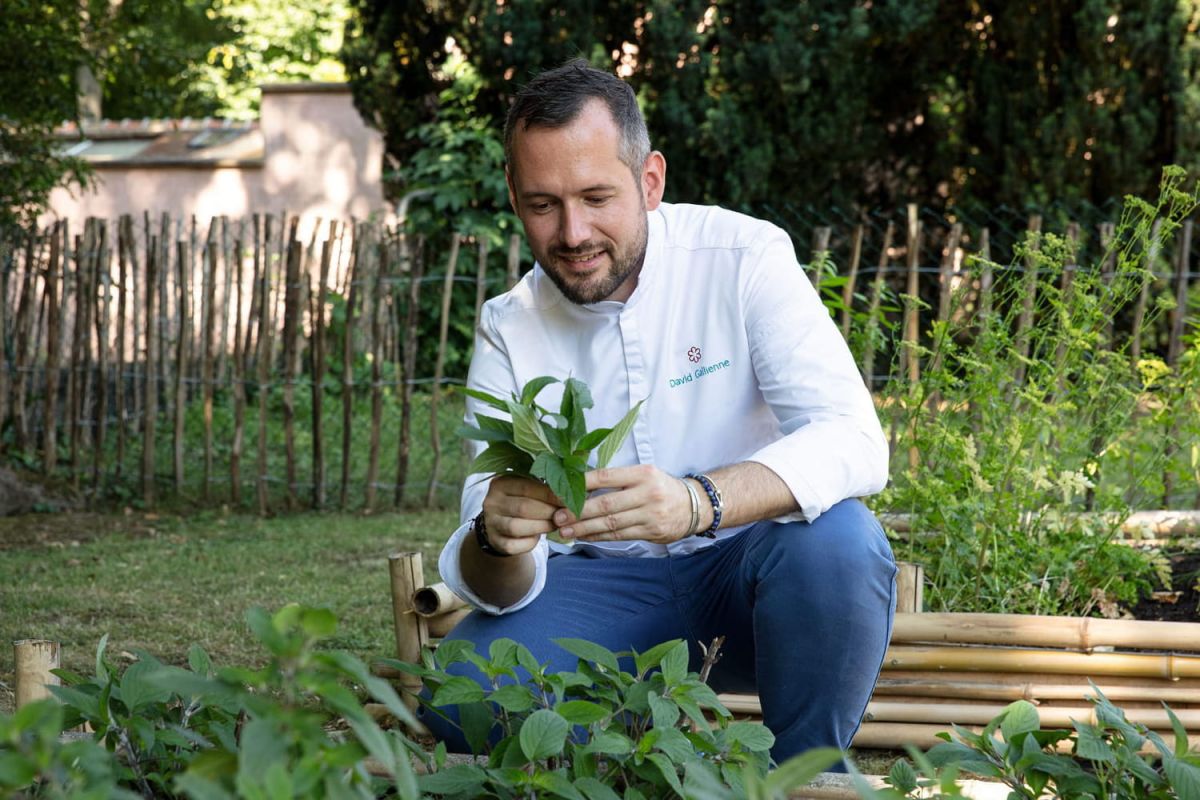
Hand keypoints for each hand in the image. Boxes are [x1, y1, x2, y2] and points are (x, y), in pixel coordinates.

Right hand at [479, 475, 559, 555]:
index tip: (567, 500)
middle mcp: (491, 502)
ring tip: (554, 524)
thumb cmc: (521, 500)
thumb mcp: (526, 488)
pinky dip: (529, 543)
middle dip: (548, 512)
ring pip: (516, 527)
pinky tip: (537, 537)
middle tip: (564, 514)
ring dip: (541, 527)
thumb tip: (568, 492)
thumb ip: (541, 487)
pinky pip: (513, 545)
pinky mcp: (495, 541)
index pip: (526, 487)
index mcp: (500, 483)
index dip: (549, 494)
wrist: (501, 523)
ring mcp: (491, 523)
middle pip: (523, 507)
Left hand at [554, 464, 692, 544]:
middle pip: (605, 504)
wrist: (694, 505)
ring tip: (565, 531)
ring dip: (584, 528)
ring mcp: (650, 514)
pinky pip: (619, 535)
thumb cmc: (661, 487)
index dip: (581, 485)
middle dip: (578, 512)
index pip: (605, 477)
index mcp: (642, 473)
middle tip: (557, 517)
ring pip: (611, 523)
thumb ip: (617, 479)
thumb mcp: (644, 474)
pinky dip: (599, 536)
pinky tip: (584, 536)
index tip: (560, 491)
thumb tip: (580, 484)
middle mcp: (647, 493)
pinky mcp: (652, 532)